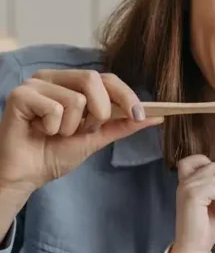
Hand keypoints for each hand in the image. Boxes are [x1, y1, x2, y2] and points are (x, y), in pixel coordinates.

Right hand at [0, 69, 163, 197]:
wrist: (27, 175)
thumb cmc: (55, 153)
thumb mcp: (97, 138)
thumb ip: (123, 124)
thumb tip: (156, 116)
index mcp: (71, 83)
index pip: (107, 78)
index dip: (126, 95)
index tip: (139, 114)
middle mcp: (53, 77)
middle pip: (93, 79)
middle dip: (99, 112)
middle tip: (85, 131)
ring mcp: (34, 84)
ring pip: (75, 99)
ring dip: (72, 127)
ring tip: (56, 133)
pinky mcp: (19, 95)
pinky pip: (54, 109)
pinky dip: (53, 129)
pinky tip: (40, 132)